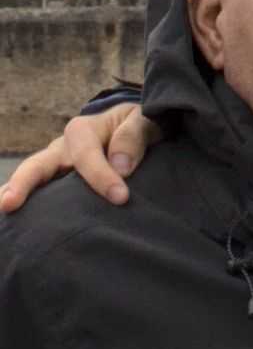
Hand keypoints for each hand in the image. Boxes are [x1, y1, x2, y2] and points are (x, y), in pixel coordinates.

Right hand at [0, 104, 161, 211]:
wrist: (137, 129)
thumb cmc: (139, 125)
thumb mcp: (143, 121)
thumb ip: (133, 137)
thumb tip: (121, 167)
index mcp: (82, 130)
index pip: (85, 156)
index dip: (101, 177)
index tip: (121, 198)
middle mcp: (62, 148)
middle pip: (38, 166)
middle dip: (23, 184)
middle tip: (10, 204)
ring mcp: (56, 167)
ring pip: (32, 181)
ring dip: (15, 196)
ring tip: (2, 213)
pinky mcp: (59, 183)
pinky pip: (41, 195)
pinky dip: (28, 207)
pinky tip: (16, 227)